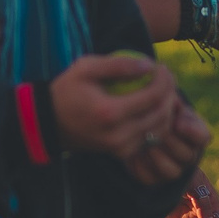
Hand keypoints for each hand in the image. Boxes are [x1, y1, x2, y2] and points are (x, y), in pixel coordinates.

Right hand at [48, 54, 180, 160]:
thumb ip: (118, 64)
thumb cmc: (66, 90)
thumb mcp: (86, 68)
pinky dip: (157, 123)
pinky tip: (154, 107)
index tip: (163, 68)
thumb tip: (149, 65)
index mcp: (110, 112)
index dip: (165, 80)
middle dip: (170, 93)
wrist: (47, 123)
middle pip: (161, 114)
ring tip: (163, 91)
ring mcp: (120, 147)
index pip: (153, 96)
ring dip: (168, 109)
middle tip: (167, 78)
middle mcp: (118, 134)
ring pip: (160, 129)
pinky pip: (149, 139)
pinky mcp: (120, 153)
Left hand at [127, 99, 210, 185]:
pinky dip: (140, 165)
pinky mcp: (152, 179)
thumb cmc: (158, 111)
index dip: (191, 131)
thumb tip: (171, 101)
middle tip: (154, 130)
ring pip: (171, 171)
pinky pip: (149, 178)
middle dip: (169, 142)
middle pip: (186, 155)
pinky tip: (133, 152)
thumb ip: (172, 102)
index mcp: (196, 135)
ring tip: (144, 142)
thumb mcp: (167, 103)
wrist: (139, 128)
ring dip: (156, 155)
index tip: (177, 122)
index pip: (203, 137)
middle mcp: (188, 156)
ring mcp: (172, 170)